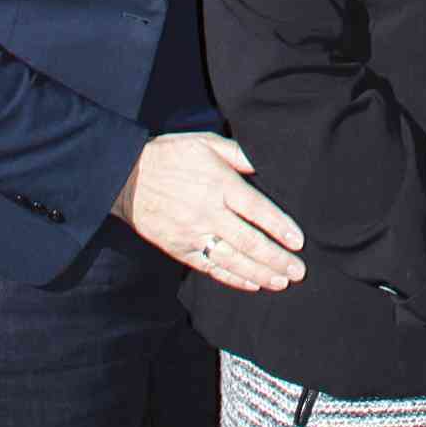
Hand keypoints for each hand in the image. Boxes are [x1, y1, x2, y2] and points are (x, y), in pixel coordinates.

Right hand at [112, 133, 305, 291]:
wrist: (126, 178)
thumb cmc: (171, 155)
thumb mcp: (207, 143)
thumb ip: (239, 154)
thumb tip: (266, 162)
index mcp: (219, 184)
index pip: (257, 210)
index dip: (280, 227)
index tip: (299, 241)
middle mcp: (208, 212)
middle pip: (249, 241)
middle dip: (276, 259)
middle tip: (298, 272)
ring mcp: (193, 234)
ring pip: (232, 260)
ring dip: (259, 273)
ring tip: (281, 282)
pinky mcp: (179, 249)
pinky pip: (210, 268)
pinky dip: (232, 278)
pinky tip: (251, 284)